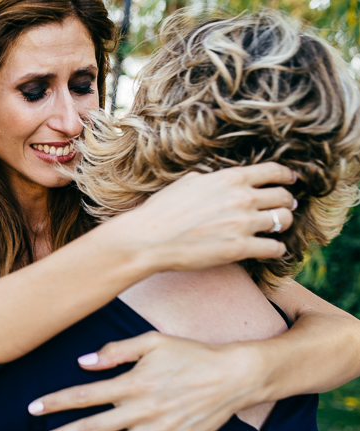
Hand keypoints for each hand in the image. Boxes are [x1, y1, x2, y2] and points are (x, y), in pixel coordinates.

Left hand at [28, 332, 262, 430]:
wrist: (233, 376)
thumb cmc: (189, 354)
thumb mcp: (151, 341)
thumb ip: (115, 351)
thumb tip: (83, 362)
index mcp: (132, 382)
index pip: (84, 395)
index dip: (55, 402)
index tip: (33, 409)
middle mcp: (141, 409)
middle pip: (92, 427)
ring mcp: (158, 430)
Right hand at [102, 162, 296, 272]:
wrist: (148, 239)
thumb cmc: (160, 212)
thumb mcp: (186, 183)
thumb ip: (209, 179)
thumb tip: (214, 179)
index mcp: (229, 178)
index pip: (273, 172)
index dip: (286, 177)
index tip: (290, 182)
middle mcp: (242, 198)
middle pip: (283, 197)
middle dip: (286, 203)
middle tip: (284, 209)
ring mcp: (243, 223)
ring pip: (284, 221)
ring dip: (282, 226)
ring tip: (275, 230)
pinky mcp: (240, 248)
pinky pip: (275, 248)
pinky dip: (276, 250)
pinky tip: (270, 250)